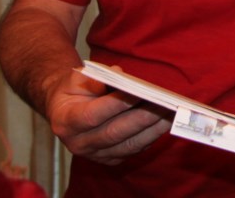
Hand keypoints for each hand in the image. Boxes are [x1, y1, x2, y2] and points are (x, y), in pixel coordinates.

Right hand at [45, 67, 171, 164]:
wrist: (64, 108)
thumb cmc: (75, 88)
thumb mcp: (77, 77)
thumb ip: (97, 77)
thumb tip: (122, 76)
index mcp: (65, 121)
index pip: (93, 115)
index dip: (116, 105)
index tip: (139, 93)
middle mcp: (78, 143)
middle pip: (114, 133)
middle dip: (141, 118)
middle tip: (163, 105)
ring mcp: (93, 154)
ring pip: (126, 145)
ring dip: (151, 130)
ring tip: (170, 115)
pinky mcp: (108, 159)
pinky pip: (132, 150)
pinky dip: (149, 138)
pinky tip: (163, 124)